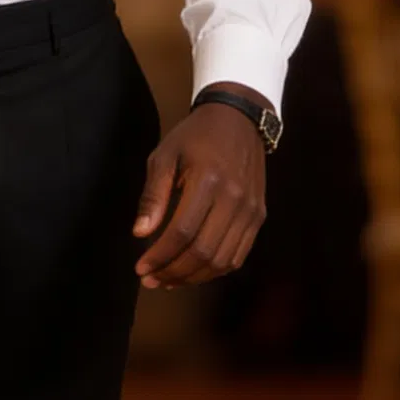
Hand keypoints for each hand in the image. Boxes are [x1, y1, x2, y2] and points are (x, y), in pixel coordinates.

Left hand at [132, 97, 266, 287]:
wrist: (239, 119)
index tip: (140, 268)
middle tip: (151, 280)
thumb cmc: (195, 136)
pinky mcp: (259, 215)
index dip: (160, 256)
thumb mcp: (164, 156)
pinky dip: (216, 270)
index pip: (182, 232)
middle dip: (174, 272)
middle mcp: (234, 199)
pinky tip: (194, 271)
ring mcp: (251, 209)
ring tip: (169, 280)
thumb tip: (140, 233)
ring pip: (223, 260)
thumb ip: (153, 195)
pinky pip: (239, 254)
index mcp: (208, 180)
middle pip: (204, 252)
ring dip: (194, 277)